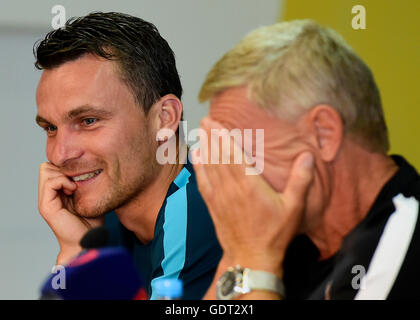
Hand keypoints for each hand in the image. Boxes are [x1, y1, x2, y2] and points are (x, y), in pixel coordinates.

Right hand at [38, 162, 103, 263]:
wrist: (87, 241)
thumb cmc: (91, 222)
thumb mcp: (90, 198)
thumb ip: (84, 184)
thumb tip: (90, 167)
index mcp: (56, 193)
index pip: (52, 167)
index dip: (66, 166)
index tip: (80, 176)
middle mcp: (48, 196)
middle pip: (47, 166)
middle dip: (63, 168)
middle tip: (76, 180)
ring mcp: (45, 201)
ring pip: (46, 170)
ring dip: (63, 174)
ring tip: (75, 187)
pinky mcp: (46, 206)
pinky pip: (50, 182)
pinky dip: (62, 181)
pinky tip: (73, 190)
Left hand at [192, 118, 314, 277]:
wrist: (251, 258)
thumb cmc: (274, 233)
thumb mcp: (293, 208)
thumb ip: (300, 181)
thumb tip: (308, 155)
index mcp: (250, 185)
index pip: (234, 154)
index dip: (224, 136)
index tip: (216, 122)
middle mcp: (231, 187)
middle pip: (219, 157)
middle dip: (212, 136)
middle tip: (205, 119)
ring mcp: (220, 197)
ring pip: (209, 167)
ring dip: (205, 148)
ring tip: (200, 131)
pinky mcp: (213, 206)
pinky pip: (203, 182)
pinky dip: (199, 167)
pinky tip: (196, 157)